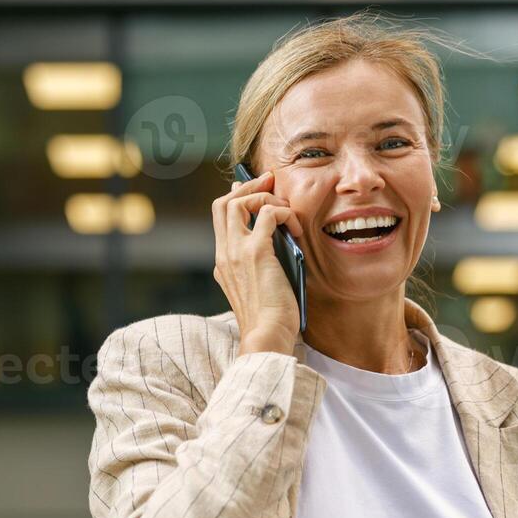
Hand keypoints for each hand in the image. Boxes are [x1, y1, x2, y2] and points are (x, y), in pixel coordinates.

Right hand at [211, 169, 302, 355]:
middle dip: (247, 186)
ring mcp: (236, 252)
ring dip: (266, 197)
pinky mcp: (256, 252)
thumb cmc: (270, 319)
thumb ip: (260, 263)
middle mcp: (224, 254)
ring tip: (286, 209)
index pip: (221, 218)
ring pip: (239, 201)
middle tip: (270, 181)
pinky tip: (297, 230)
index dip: (237, 197)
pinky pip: (268, 213)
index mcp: (223, 262)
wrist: (267, 337)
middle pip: (223, 203)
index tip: (257, 190)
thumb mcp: (259, 286)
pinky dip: (285, 213)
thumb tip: (276, 238)